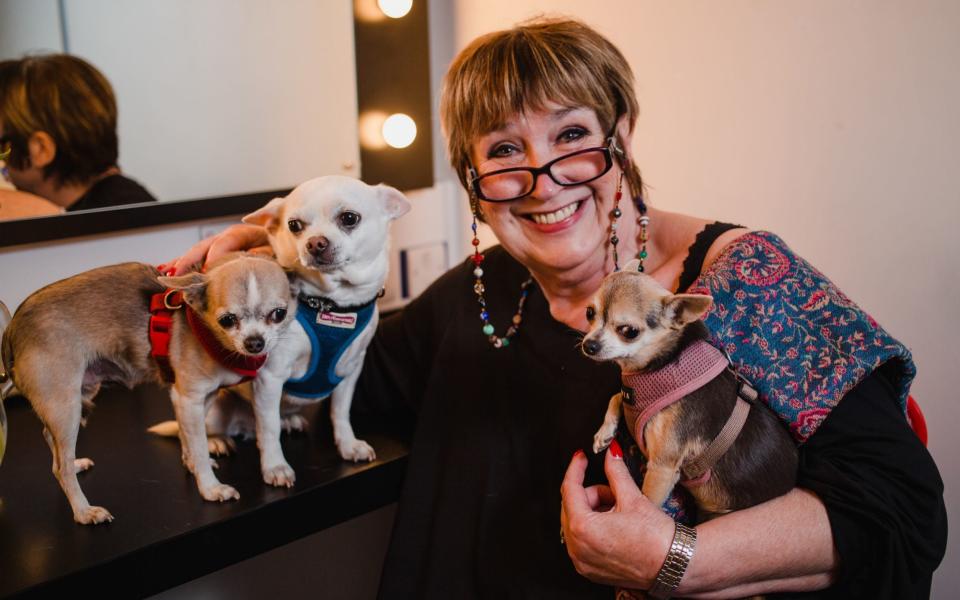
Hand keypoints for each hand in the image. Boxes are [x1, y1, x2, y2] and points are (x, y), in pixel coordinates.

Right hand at [159, 224, 270, 274]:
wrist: (283, 250)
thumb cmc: (280, 250)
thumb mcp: (277, 250)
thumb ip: (266, 251)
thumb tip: (251, 254)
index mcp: (245, 233)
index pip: (227, 240)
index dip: (216, 253)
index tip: (210, 268)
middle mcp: (229, 239)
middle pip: (206, 245)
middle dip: (191, 259)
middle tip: (180, 272)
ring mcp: (221, 248)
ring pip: (198, 253)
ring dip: (183, 262)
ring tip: (168, 273)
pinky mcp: (218, 257)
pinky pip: (199, 260)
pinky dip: (185, 266)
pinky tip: (169, 272)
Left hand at [560, 441, 675, 589]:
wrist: (674, 566)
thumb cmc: (655, 536)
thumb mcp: (632, 497)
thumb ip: (615, 472)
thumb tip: (611, 452)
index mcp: (582, 528)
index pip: (570, 489)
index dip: (576, 468)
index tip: (581, 457)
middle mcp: (577, 548)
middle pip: (571, 506)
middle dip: (592, 494)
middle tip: (615, 492)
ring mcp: (582, 562)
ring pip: (576, 523)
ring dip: (594, 511)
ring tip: (620, 513)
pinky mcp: (590, 570)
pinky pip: (582, 541)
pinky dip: (594, 529)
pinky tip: (615, 527)